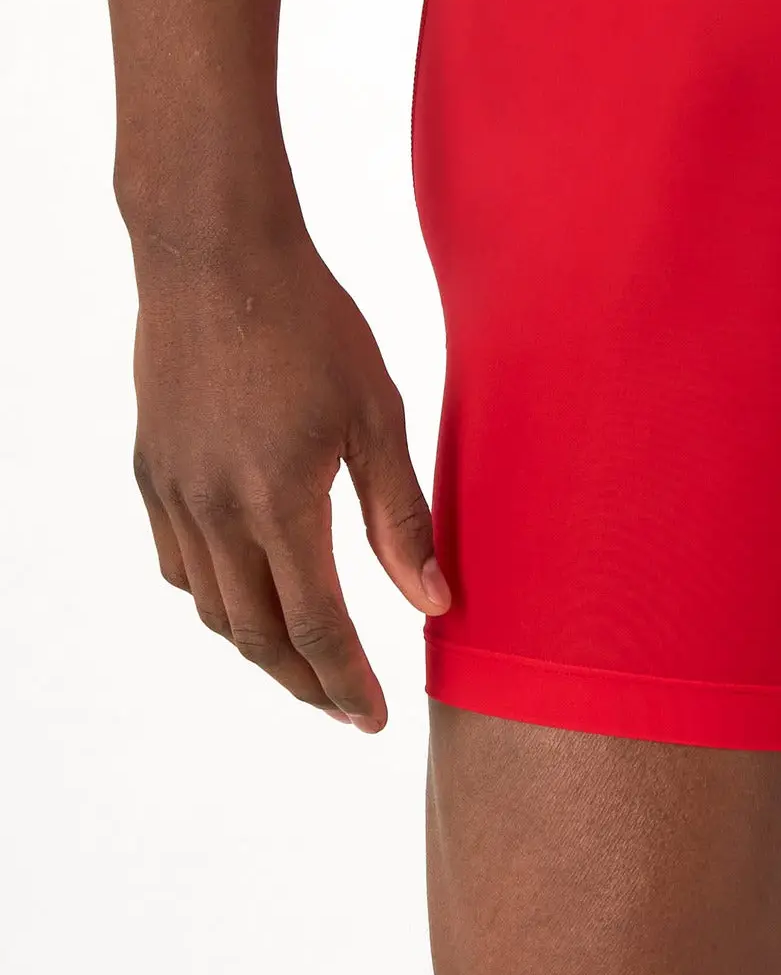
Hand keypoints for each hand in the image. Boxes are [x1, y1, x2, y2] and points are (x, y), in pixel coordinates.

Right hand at [129, 229, 449, 728]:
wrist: (215, 256)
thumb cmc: (311, 325)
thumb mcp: (377, 416)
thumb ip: (401, 517)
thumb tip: (434, 604)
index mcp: (279, 503)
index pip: (317, 626)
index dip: (348, 683)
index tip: (373, 719)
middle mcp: (215, 511)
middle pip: (258, 634)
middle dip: (307, 682)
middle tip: (346, 708)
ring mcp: (174, 492)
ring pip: (212, 606)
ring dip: (259, 645)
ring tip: (308, 662)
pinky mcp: (151, 470)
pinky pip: (178, 562)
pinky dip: (216, 597)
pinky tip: (248, 594)